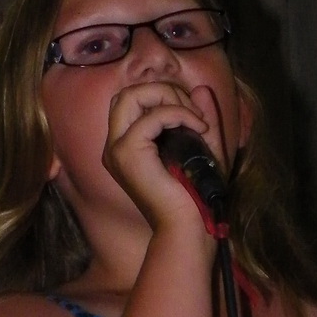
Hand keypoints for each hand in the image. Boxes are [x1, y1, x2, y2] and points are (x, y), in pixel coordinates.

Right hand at [102, 77, 227, 235]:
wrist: (189, 226)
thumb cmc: (195, 195)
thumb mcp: (202, 148)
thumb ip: (199, 117)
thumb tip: (200, 89)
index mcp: (125, 146)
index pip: (133, 101)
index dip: (164, 97)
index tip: (195, 116)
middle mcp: (114, 146)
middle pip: (127, 94)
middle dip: (163, 91)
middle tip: (192, 113)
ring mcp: (117, 150)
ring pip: (131, 96)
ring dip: (169, 98)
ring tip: (195, 119)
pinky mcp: (128, 153)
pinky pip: (151, 116)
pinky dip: (179, 114)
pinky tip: (199, 129)